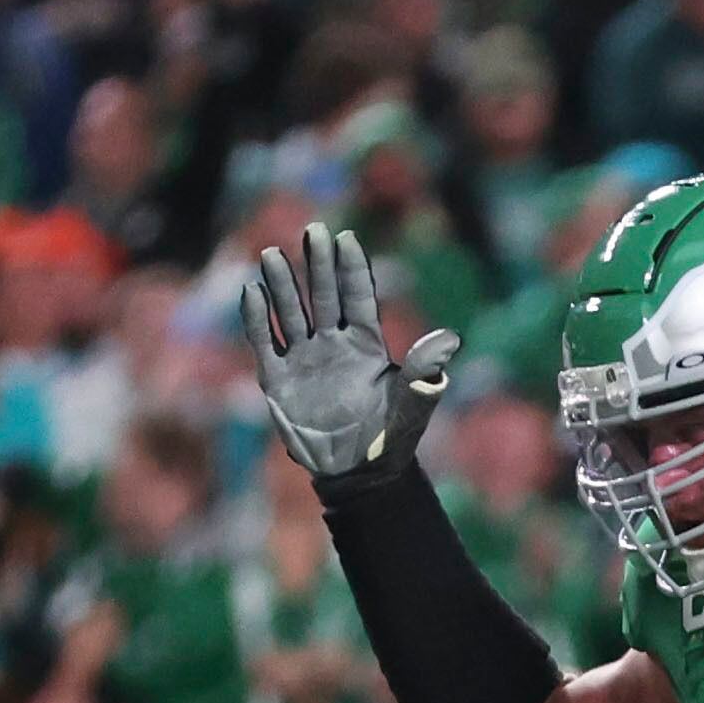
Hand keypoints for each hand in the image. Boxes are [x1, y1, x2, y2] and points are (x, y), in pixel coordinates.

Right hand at [243, 221, 463, 492]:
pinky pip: (264, 341)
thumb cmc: (391, 436)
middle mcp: (333, 343)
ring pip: (290, 312)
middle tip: (313, 230)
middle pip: (322, 296)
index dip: (351, 268)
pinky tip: (252, 291)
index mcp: (366, 344)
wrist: (357, 472)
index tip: (346, 237)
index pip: (358, 297)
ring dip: (282, 284)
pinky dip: (257, 318)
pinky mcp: (278, 377)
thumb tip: (451, 338)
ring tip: (272, 253)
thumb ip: (426, 370)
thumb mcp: (412, 403)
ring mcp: (304, 357)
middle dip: (317, 264)